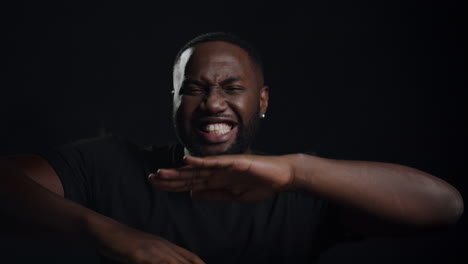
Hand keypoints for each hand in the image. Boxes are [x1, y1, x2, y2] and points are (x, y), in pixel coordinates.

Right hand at [92, 218, 204, 263]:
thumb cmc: (123, 244)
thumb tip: (164, 261)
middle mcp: (163, 246)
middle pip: (187, 262)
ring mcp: (152, 249)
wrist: (103, 230)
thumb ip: (156, 259)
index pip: (190, 256)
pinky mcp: (140, 254)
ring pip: (176, 263)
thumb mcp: (143, 252)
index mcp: (165, 245)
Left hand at [148, 154, 294, 201]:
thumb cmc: (259, 184)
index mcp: (216, 179)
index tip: (156, 185)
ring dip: (179, 170)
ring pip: (197, 168)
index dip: (173, 184)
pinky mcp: (234, 162)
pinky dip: (200, 161)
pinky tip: (186, 160)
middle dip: (170, 178)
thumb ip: (213, 194)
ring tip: (161, 173)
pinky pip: (214, 162)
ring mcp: (224, 165)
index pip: (190, 182)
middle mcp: (217, 171)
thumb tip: (192, 194)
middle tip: (150, 179)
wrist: (280, 176)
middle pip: (189, 175)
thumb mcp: (232, 195)